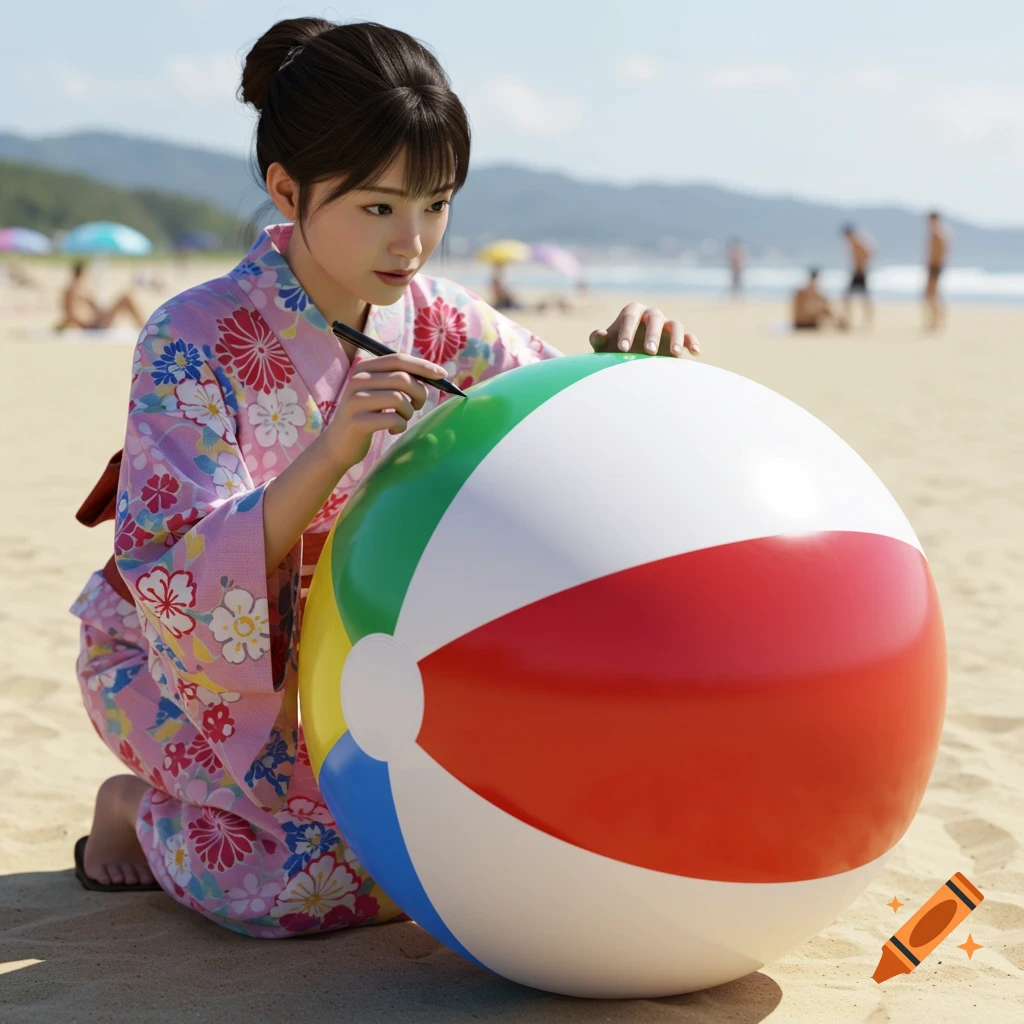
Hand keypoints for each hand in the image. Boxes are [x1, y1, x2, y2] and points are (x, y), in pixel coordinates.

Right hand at [322, 352, 447, 469]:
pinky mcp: (357, 421)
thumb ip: (398, 380)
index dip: (423, 366)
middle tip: (417, 406)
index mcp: (364, 368)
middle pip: (402, 378)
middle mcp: (357, 379)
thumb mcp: (379, 392)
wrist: (338, 445)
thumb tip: (434, 373)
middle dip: (419, 393)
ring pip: (399, 398)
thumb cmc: (368, 417)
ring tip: (401, 420)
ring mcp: (355, 400)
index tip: (442, 374)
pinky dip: (400, 425)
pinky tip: (393, 430)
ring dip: (408, 412)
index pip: (398, 359)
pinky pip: (393, 419)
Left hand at [590, 302, 699, 356]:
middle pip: (655, 318)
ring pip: (675, 325)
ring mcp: (666, 326)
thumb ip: (598, 340)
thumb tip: (601, 334)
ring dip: (676, 338)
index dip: (627, 331)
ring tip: (674, 354)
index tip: (623, 349)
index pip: (630, 316)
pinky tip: (695, 353)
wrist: (627, 361)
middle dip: (653, 334)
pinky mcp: (678, 338)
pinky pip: (688, 336)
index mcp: (632, 312)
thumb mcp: (603, 348)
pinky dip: (692, 342)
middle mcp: (651, 315)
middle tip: (649, 352)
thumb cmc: (613, 351)